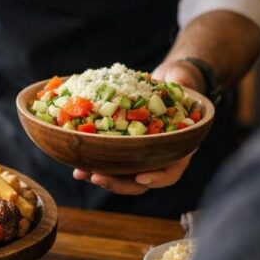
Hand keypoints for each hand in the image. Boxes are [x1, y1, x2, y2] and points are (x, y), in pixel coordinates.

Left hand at [72, 59, 203, 194]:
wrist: (159, 81)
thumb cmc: (175, 80)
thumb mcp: (181, 76)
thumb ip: (181, 80)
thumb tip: (178, 82)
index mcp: (178, 147)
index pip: (170, 172)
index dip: (158, 178)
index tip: (141, 178)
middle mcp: (158, 157)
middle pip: (141, 182)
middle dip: (118, 183)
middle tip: (98, 177)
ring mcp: (138, 156)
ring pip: (122, 177)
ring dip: (101, 177)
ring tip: (81, 173)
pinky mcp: (121, 149)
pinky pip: (108, 162)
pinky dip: (93, 165)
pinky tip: (78, 166)